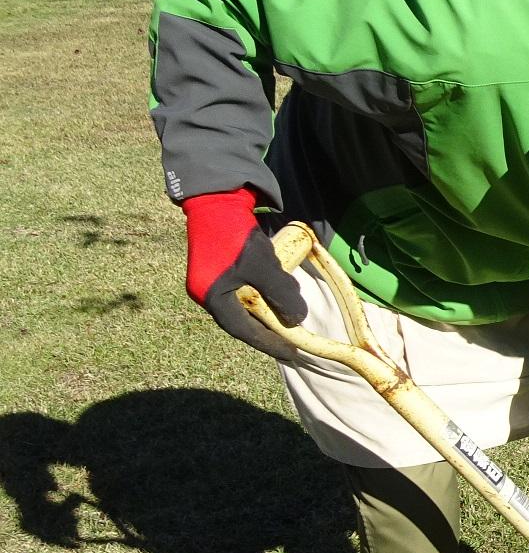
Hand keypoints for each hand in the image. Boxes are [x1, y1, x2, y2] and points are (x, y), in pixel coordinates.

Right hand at [182, 189, 305, 358]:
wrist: (216, 199)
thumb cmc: (235, 235)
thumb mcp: (263, 267)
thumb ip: (280, 295)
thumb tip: (297, 320)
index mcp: (212, 298)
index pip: (244, 331)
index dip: (270, 344)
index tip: (293, 353)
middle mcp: (207, 292)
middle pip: (243, 320)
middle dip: (270, 329)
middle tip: (294, 339)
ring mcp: (212, 279)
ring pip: (245, 304)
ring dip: (268, 309)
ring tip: (290, 315)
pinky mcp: (220, 266)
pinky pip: (245, 289)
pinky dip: (263, 294)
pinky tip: (278, 291)